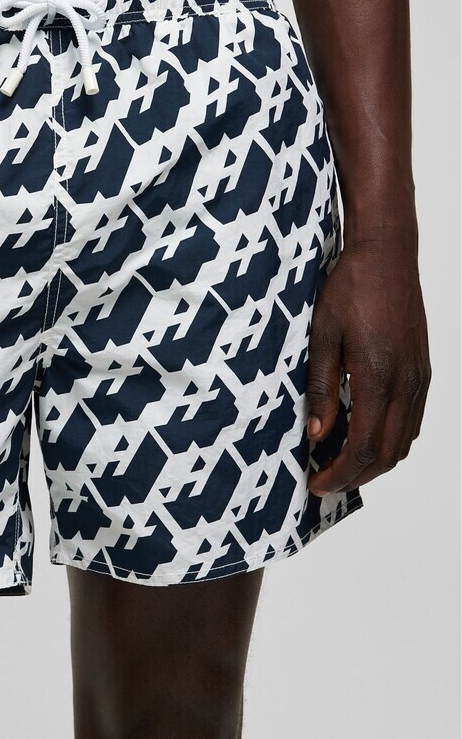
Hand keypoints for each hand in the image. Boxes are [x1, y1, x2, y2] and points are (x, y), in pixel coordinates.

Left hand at [305, 237, 430, 496]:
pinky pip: (412, 420)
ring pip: (404, 440)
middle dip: (355, 476)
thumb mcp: (322, 336)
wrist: (387, 254)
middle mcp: (405, 384)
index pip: (363, 447)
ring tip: (340, 463)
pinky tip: (366, 435)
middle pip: (387, 453)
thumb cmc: (349, 288)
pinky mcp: (422, 370)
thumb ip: (320, 388)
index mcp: (377, 377)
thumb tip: (317, 435)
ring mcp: (419, 378)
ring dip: (375, 461)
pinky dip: (391, 439)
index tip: (315, 484)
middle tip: (324, 481)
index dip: (340, 474)